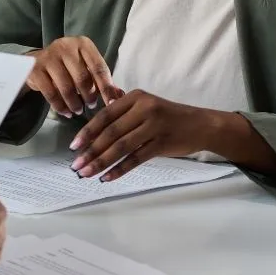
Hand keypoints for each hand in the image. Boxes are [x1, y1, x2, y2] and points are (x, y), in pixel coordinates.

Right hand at [25, 36, 124, 117]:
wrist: (38, 62)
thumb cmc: (69, 66)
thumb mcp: (87, 67)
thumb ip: (102, 80)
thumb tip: (120, 96)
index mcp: (83, 44)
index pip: (99, 67)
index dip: (107, 88)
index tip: (111, 104)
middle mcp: (66, 46)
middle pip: (82, 78)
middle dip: (89, 96)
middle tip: (91, 106)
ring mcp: (49, 56)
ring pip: (66, 87)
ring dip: (74, 103)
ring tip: (78, 111)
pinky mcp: (36, 69)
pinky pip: (51, 93)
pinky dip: (60, 106)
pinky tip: (65, 112)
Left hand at [68, 89, 210, 180]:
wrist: (201, 125)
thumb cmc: (169, 116)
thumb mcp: (147, 104)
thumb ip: (124, 107)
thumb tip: (99, 112)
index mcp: (136, 97)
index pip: (105, 115)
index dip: (88, 132)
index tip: (74, 146)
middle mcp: (144, 109)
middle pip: (111, 133)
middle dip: (91, 151)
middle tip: (76, 165)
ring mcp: (154, 126)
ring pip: (121, 147)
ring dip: (101, 162)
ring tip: (87, 173)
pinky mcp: (162, 143)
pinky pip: (136, 159)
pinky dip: (120, 169)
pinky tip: (108, 177)